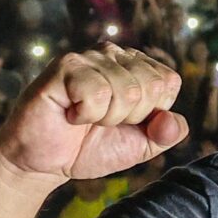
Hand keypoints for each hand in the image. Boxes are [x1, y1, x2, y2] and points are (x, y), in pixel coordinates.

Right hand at [0, 47, 186, 182]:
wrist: (43, 162)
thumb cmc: (89, 148)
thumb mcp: (139, 146)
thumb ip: (166, 134)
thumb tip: (173, 121)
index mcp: (137, 66)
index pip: (168, 83)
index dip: (149, 113)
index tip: (123, 121)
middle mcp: (115, 54)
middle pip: (150, 87)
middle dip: (127, 117)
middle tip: (99, 121)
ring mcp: (90, 56)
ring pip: (126, 91)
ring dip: (104, 117)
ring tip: (82, 116)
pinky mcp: (66, 65)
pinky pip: (97, 92)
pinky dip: (85, 114)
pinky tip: (69, 112)